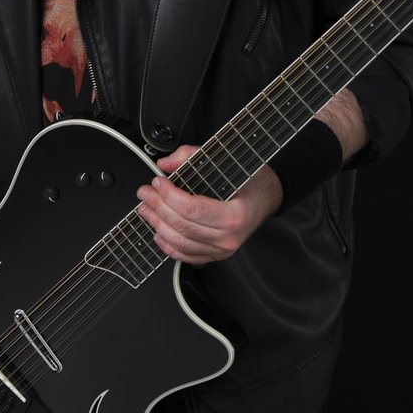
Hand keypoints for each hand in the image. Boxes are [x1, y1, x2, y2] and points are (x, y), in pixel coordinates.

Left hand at [135, 143, 281, 264]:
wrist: (267, 198)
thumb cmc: (251, 182)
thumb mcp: (227, 162)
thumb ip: (193, 157)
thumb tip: (166, 163)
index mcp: (235, 215)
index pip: (192, 209)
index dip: (169, 196)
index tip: (158, 182)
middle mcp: (229, 237)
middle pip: (182, 226)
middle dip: (158, 207)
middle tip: (145, 193)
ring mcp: (222, 250)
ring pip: (181, 243)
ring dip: (157, 225)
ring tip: (146, 209)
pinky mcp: (215, 255)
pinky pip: (186, 256)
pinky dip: (168, 246)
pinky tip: (157, 232)